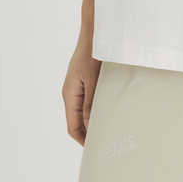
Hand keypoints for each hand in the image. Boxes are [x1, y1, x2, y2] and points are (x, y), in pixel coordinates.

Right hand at [63, 31, 101, 145]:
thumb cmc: (93, 53)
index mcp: (70, 94)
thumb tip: (90, 127)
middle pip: (77, 121)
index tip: (97, 150)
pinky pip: (90, 100)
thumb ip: (91, 104)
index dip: (83, 140)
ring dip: (95, 120)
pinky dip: (98, 108)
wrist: (96, 31)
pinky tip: (112, 110)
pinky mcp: (86, 79)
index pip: (72, 127)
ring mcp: (78, 86)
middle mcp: (72, 92)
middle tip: (107, 144)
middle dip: (90, 133)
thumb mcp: (94, 80)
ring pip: (84, 111)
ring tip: (112, 130)